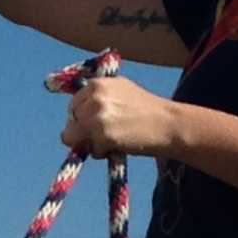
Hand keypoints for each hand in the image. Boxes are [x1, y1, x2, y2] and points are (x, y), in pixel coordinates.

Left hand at [58, 71, 178, 158]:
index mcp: (97, 84)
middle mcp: (94, 98)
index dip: (83, 117)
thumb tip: (76, 111)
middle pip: (71, 123)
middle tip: (106, 133)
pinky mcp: (102, 135)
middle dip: (84, 132)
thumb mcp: (121, 90)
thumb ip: (98, 96)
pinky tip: (119, 145)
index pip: (73, 105)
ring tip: (113, 139)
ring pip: (75, 139)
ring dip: (91, 143)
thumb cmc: (146, 109)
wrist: (167, 124)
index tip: (96, 123)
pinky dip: (102, 152)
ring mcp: (96, 117)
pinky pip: (91, 151)